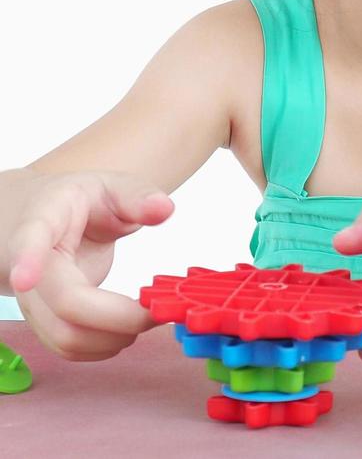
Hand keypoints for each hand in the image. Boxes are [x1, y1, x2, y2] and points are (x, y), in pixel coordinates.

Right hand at [7, 171, 173, 360]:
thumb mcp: (112, 186)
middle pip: (63, 303)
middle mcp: (31, 265)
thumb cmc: (81, 202)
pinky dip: (102, 347)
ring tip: (147, 317)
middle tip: (157, 310)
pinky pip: (66, 347)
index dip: (25, 260)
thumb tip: (164, 208)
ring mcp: (32, 298)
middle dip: (117, 316)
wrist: (48, 218)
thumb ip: (138, 196)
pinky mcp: (43, 320)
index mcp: (44, 219)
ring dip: (112, 338)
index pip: (28, 239)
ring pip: (63, 335)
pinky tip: (126, 328)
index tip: (24, 278)